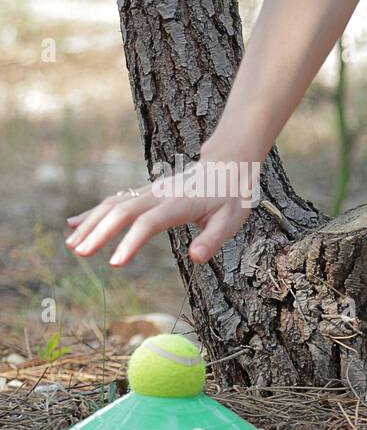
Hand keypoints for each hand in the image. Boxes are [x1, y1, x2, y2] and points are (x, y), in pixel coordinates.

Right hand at [66, 157, 256, 265]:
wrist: (228, 166)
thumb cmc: (231, 196)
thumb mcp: (231, 219)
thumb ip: (213, 239)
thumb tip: (197, 258)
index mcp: (179, 204)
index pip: (149, 223)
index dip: (130, 242)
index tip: (115, 263)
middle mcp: (159, 195)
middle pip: (122, 212)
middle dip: (99, 232)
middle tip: (80, 253)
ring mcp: (149, 192)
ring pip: (113, 205)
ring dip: (91, 223)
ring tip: (72, 245)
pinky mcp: (145, 193)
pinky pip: (115, 201)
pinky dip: (94, 212)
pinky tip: (74, 224)